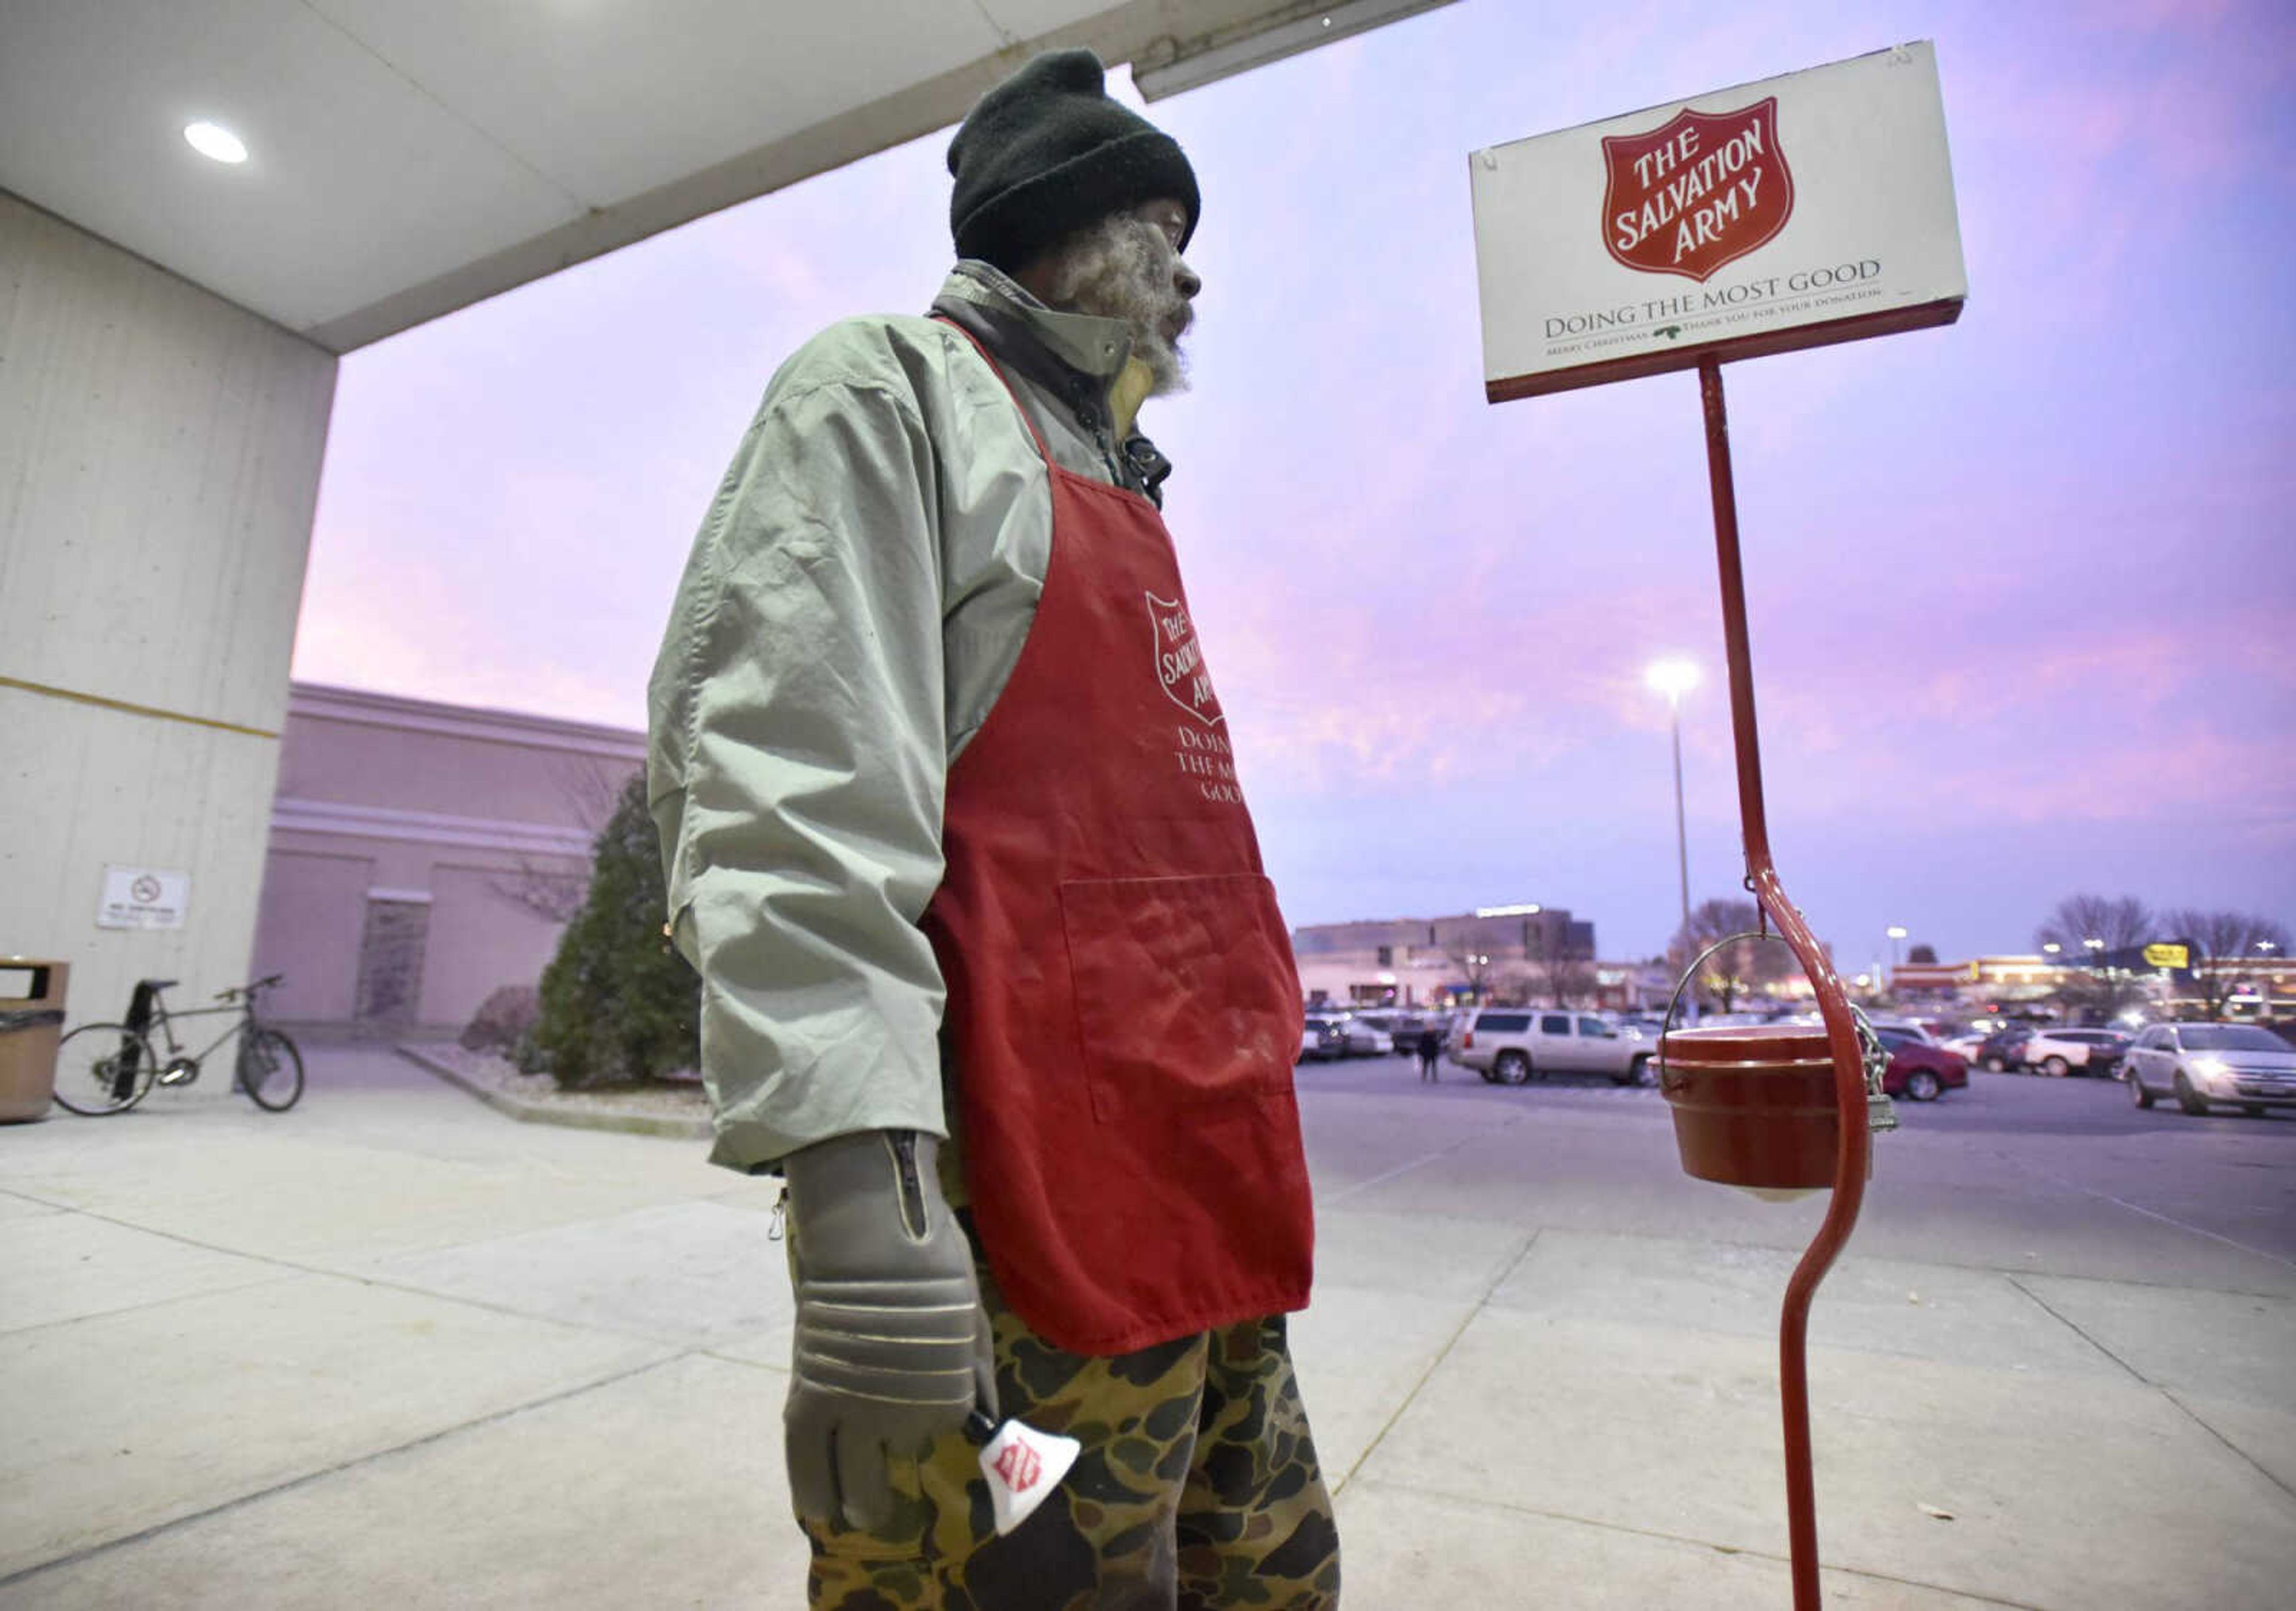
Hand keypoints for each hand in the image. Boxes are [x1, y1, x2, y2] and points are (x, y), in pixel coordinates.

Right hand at [781, 1129, 995, 1533]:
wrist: (873, 1237)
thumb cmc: (933, 1267)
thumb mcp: (971, 1321)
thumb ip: (976, 1374)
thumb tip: (989, 1416)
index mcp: (948, 1398)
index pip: (942, 1429)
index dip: (933, 1420)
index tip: (926, 1411)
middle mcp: (900, 1415)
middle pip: (894, 1460)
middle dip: (886, 1488)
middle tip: (880, 1509)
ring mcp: (852, 1407)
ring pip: (849, 1469)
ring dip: (849, 1498)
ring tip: (848, 1516)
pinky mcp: (811, 1392)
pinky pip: (804, 1451)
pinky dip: (808, 1482)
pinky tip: (812, 1508)